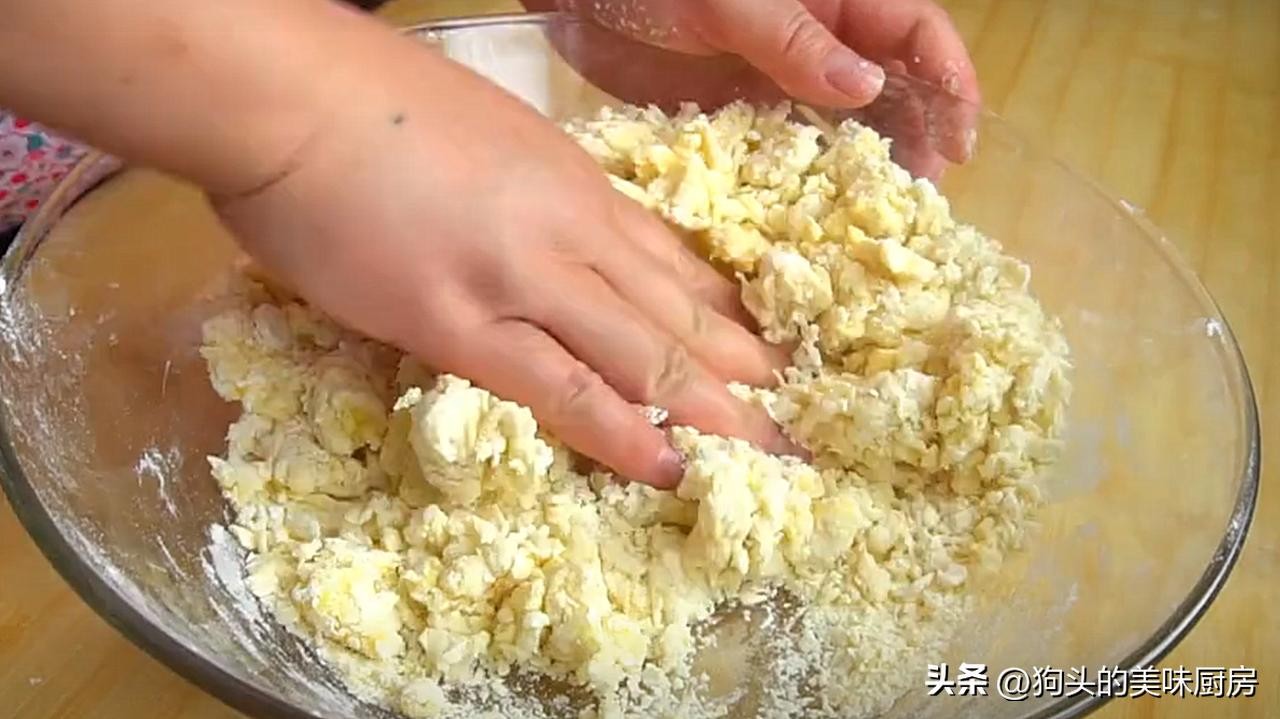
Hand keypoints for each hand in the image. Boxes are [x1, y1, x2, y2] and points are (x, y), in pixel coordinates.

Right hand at [214, 45, 794, 488]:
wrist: (289, 93)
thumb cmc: (369, 103)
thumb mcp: (485, 135)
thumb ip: (533, 192)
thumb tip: (553, 235)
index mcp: (574, 182)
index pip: (674, 261)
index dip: (728, 315)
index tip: (768, 356)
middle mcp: (568, 231)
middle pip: (677, 310)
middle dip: (745, 371)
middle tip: (799, 421)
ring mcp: (520, 277)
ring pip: (641, 351)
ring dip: (712, 410)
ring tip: (768, 457)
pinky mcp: (458, 321)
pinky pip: (558, 386)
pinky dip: (619, 430)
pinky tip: (666, 465)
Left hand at [526, 0, 978, 176]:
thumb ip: (792, 37)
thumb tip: (866, 88)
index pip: (915, 33)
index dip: (948, 83)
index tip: (956, 144)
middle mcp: (815, 39)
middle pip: (889, 89)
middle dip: (912, 140)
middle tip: (915, 205)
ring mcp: (775, 78)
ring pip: (839, 127)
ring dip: (859, 171)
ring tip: (871, 224)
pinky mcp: (733, 113)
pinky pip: (780, 151)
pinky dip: (798, 184)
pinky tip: (807, 221)